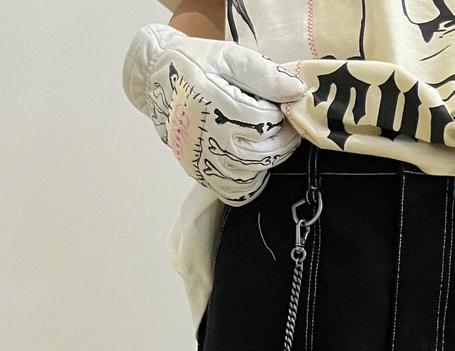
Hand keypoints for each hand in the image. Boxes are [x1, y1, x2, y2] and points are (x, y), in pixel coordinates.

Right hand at [123, 25, 306, 204]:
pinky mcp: (200, 174)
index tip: (280, 107)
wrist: (158, 81)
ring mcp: (202, 160)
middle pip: (261, 152)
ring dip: (269, 160)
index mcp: (212, 103)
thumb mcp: (228, 56)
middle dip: (282, 140)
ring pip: (251, 174)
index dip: (279, 115)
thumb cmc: (196, 65)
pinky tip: (254, 163)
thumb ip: (263, 73)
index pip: (263, 120)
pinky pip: (234, 191)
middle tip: (285, 127)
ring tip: (270, 142)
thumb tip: (296, 91)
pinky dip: (251, 181)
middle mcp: (206, 137)